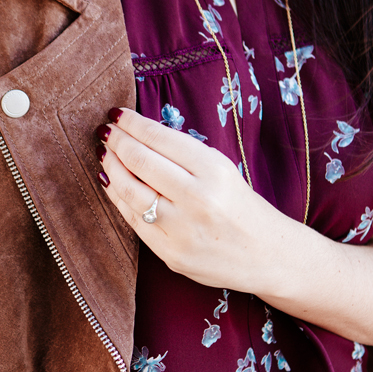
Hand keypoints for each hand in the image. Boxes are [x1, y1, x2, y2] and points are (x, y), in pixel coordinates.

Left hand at [97, 107, 278, 292]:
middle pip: (140, 162)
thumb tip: (137, 135)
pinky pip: (134, 221)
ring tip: (105, 155)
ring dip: (111, 168)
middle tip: (105, 133)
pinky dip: (118, 198)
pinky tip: (112, 183)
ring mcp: (182, 229)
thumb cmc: (241, 207)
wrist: (267, 256)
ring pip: (130, 192)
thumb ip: (184, 155)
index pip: (160, 138)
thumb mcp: (223, 170)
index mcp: (214, 171)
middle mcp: (197, 198)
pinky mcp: (170, 254)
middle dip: (116, 142)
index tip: (117, 115)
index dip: (132, 124)